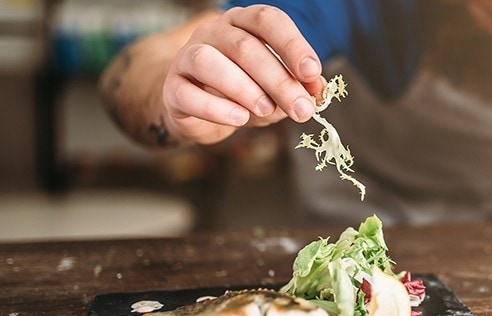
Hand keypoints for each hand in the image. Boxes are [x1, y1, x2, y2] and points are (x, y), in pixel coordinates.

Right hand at [162, 6, 325, 143]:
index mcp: (243, 24)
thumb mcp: (277, 89)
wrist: (200, 111)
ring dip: (244, 88)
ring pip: (209, 61)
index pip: (268, 20)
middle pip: (245, 46)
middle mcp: (213, 32)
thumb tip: (319, 92)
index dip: (292, 44)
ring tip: (268, 111)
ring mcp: (187, 57)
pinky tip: (239, 119)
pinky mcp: (172, 88)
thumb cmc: (244, 93)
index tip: (312, 73)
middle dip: (279, 80)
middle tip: (301, 109)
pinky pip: (187, 93)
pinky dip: (215, 108)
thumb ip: (298, 87)